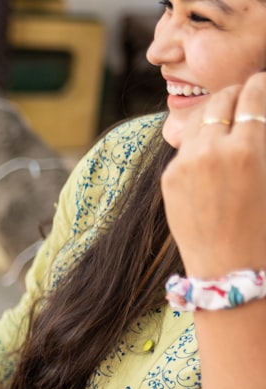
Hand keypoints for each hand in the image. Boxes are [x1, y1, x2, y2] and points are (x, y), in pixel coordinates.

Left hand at [162, 73, 265, 277]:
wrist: (230, 269)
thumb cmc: (264, 226)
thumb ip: (260, 141)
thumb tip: (254, 119)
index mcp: (248, 150)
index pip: (252, 95)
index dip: (259, 85)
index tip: (261, 83)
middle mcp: (212, 151)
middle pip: (221, 100)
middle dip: (235, 94)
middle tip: (244, 96)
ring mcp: (185, 164)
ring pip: (199, 121)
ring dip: (214, 117)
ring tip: (226, 121)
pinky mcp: (168, 178)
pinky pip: (185, 149)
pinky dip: (198, 145)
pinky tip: (210, 155)